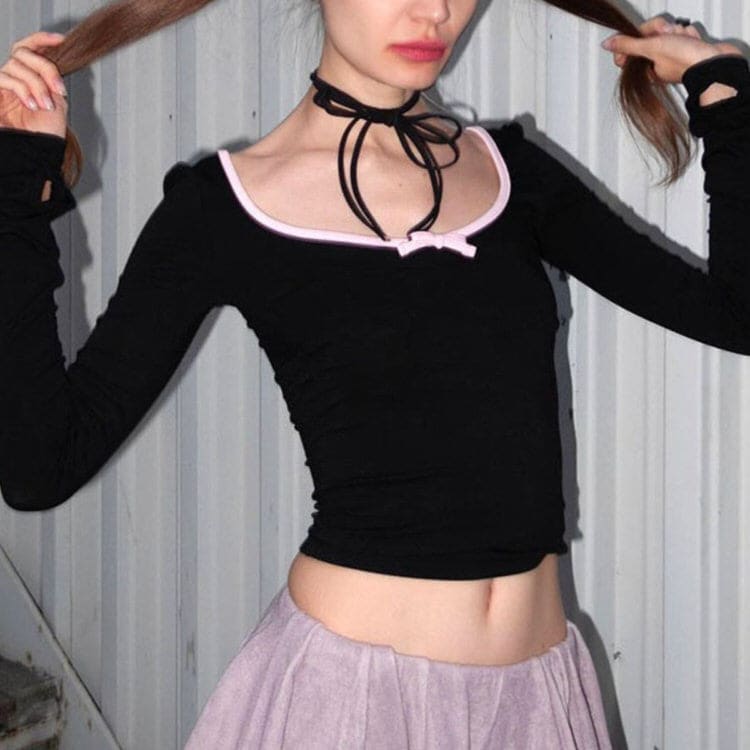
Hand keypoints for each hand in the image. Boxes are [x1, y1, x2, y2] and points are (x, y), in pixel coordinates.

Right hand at [0, 30, 67, 138]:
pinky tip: (31, 104)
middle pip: (23, 52)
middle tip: (58, 90)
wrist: (35, 152)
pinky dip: (22, 89)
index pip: (29, 49)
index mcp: (30, 77)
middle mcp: (14, 77)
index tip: (61, 39)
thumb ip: (52, 81)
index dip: (42, 39)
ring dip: (36, 84)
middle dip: (44, 68)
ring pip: (15, 65)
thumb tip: (53, 62)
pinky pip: (4, 78)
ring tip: (44, 105)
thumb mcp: (57, 102)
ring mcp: (2, 84)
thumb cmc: (45, 133)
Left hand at [601, 15, 743, 84]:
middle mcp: (657, 64)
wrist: (714, 62)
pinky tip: (692, 41)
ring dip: (676, 32)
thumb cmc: (684, 60)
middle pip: (649, 36)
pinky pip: (683, 33)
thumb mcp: (651, 48)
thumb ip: (628, 45)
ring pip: (666, 32)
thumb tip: (607, 44)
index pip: (630, 48)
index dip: (637, 37)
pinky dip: (688, 34)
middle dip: (659, 31)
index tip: (644, 37)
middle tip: (668, 36)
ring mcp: (673, 55)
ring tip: (683, 40)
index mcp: (644, 69)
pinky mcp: (688, 48)